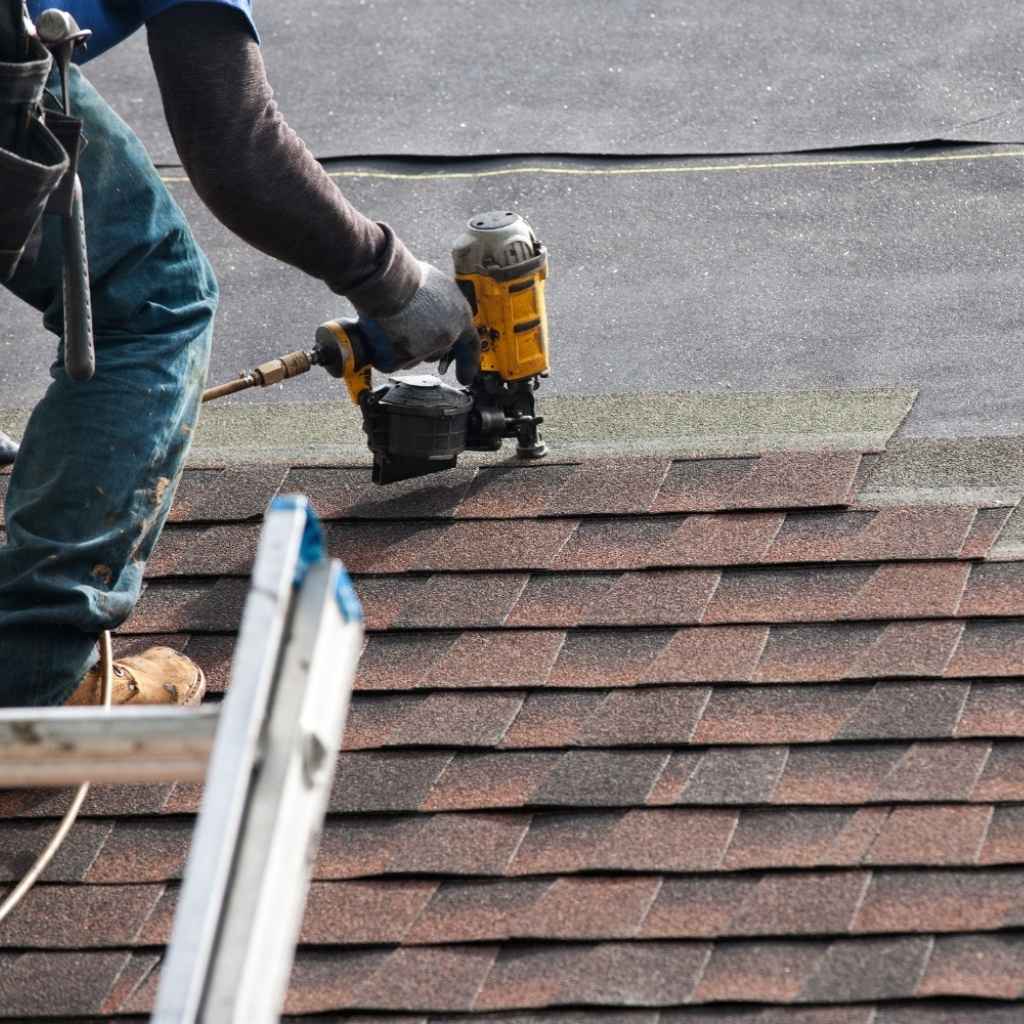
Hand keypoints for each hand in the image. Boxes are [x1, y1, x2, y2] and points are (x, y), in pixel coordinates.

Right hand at [354, 261, 480, 384]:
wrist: (387, 282)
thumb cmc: (409, 276)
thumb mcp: (438, 284)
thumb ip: (442, 303)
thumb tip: (435, 310)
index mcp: (459, 317)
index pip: (470, 346)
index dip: (468, 363)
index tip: (466, 378)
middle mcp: (446, 337)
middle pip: (436, 352)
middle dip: (423, 345)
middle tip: (407, 326)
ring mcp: (424, 350)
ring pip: (412, 358)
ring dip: (402, 346)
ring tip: (391, 320)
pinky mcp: (401, 358)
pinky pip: (390, 361)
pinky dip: (382, 351)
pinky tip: (380, 332)